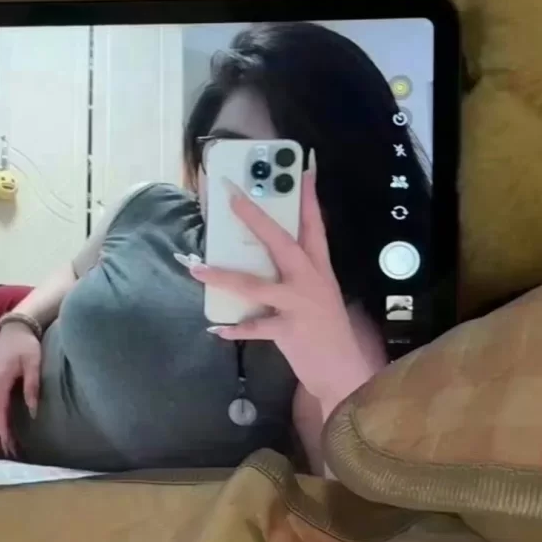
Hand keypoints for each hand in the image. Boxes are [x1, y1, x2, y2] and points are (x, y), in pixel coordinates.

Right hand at [0, 321, 41, 455]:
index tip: (8, 444)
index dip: (3, 428)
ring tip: (7, 441)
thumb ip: (32, 385)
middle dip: (0, 431)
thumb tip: (32, 411)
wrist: (15, 326)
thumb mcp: (33, 362)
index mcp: (0, 380)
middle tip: (9, 450)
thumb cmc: (26, 343)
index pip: (0, 410)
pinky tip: (5, 422)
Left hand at [189, 165, 379, 409]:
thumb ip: (296, 274)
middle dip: (255, 218)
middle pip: (280, 242)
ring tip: (197, 269)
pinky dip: (235, 328)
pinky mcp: (288, 330)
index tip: (304, 169)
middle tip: (232, 197)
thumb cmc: (326, 330)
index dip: (309, 197)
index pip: (315, 226)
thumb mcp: (319, 294)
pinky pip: (254, 327)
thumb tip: (264, 255)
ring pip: (254, 285)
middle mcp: (309, 281)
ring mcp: (298, 304)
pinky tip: (216, 328)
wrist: (344, 371)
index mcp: (319, 269)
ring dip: (222, 276)